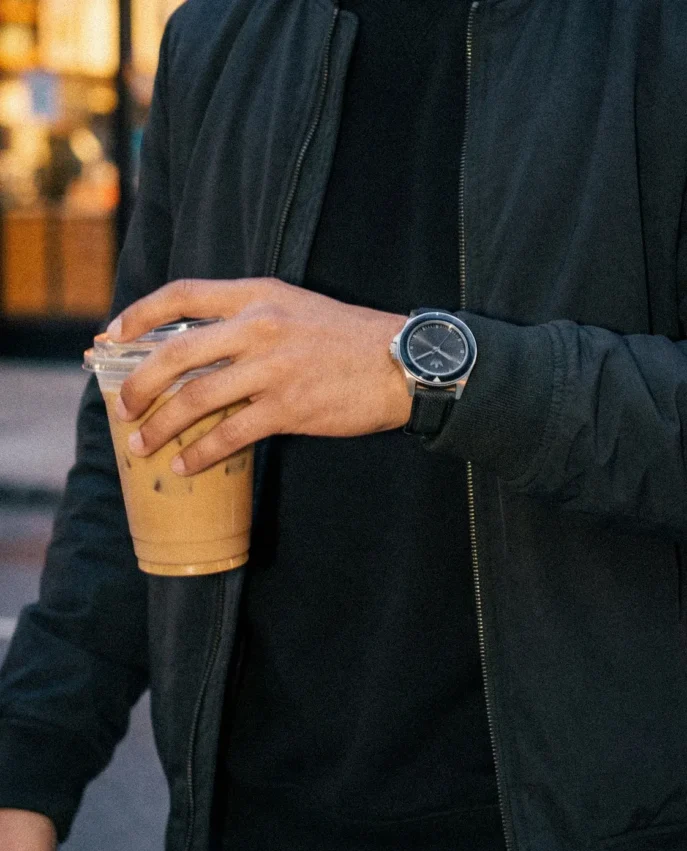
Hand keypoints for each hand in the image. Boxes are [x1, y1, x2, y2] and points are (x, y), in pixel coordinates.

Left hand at [108, 278, 410, 474]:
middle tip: (122, 408)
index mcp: (258, 295)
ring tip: (142, 445)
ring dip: (160, 426)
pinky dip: (200, 453)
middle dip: (138, 384)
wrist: (400, 364)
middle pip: (176, 354)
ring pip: (195, 399)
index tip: (112, 336)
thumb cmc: (348, 339)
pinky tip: (186, 465)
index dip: (139, 315)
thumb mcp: (295, 308)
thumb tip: (200, 351)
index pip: (183, 294)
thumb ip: (249, 320)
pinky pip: (229, 434)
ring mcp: (273, 368)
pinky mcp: (288, 408)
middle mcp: (259, 326)